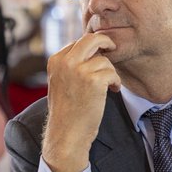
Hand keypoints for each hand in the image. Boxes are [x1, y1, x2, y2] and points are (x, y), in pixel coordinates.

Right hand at [41, 32, 120, 171]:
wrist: (66, 133)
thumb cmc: (66, 110)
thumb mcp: (60, 81)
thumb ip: (71, 64)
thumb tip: (93, 48)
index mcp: (55, 60)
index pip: (78, 42)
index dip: (91, 48)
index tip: (98, 56)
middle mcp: (65, 62)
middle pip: (91, 39)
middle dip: (105, 41)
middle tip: (112, 48)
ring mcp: (79, 70)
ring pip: (104, 59)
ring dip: (110, 72)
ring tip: (108, 85)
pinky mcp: (94, 81)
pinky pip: (112, 72)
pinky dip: (116, 82)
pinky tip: (113, 90)